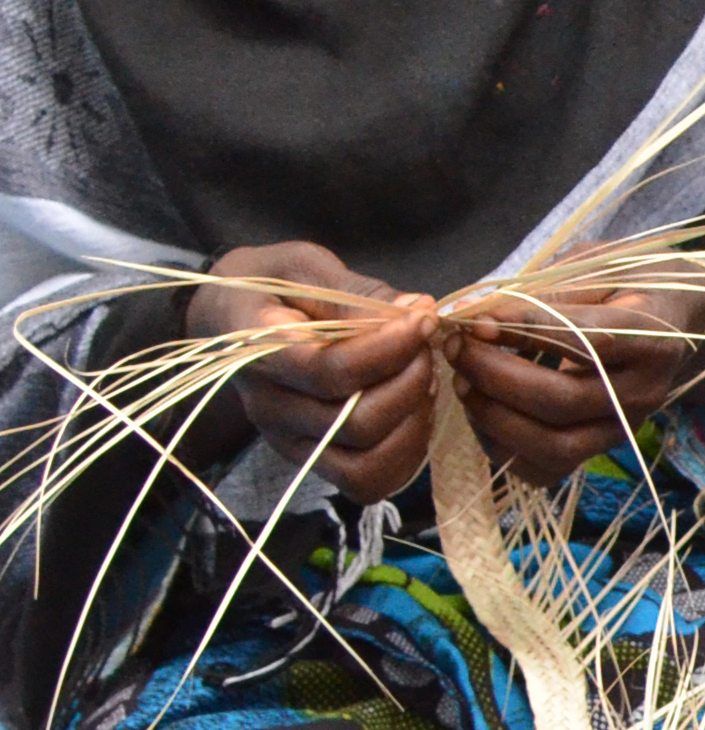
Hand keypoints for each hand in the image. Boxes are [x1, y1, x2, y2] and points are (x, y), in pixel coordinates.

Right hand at [197, 242, 436, 502]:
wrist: (233, 315)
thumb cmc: (275, 286)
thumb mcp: (309, 270)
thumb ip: (361, 294)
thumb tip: (417, 311)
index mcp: (259, 355)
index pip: (330, 372)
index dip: (390, 347)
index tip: (423, 317)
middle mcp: (270, 410)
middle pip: (356, 422)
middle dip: (410, 379)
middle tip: (425, 344)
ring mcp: (290, 441)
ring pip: (365, 462)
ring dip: (412, 419)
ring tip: (421, 376)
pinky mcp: (313, 458)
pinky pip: (368, 480)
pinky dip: (407, 451)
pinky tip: (415, 408)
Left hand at [446, 256, 704, 484]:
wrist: (678, 320)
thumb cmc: (630, 283)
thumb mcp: (599, 265)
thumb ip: (546, 292)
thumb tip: (476, 317)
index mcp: (654, 337)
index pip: (585, 340)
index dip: (524, 332)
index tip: (476, 320)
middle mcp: (645, 391)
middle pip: (563, 401)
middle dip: (496, 377)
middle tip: (457, 349)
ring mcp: (624, 427)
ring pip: (553, 445)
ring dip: (494, 417)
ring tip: (463, 382)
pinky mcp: (602, 451)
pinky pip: (545, 469)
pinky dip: (502, 447)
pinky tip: (483, 411)